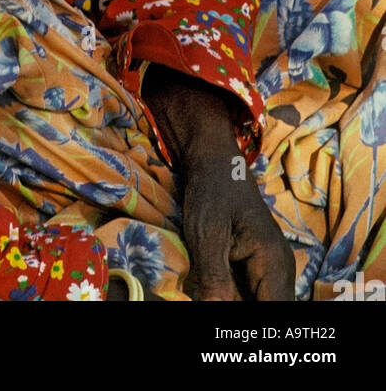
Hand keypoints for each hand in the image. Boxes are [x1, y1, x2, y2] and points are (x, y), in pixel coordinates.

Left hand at [142, 65, 294, 300]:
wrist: (214, 162)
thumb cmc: (211, 191)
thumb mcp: (207, 233)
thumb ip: (214, 276)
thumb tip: (215, 310)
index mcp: (273, 263)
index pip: (274, 311)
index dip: (251, 324)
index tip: (224, 308)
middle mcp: (280, 271)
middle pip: (267, 310)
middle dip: (239, 309)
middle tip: (211, 293)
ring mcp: (269, 270)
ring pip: (257, 303)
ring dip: (234, 301)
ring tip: (211, 286)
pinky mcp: (256, 268)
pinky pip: (250, 293)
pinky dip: (232, 295)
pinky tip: (213, 288)